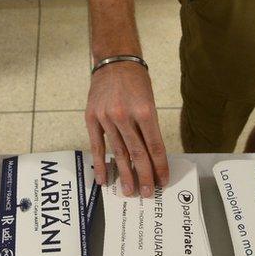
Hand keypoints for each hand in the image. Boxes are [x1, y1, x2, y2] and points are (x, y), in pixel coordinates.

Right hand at [85, 61, 168, 196]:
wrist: (114, 62)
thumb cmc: (136, 82)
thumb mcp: (150, 102)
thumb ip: (149, 129)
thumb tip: (151, 157)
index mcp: (145, 111)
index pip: (155, 146)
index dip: (160, 167)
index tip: (162, 182)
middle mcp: (125, 115)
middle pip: (137, 153)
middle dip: (144, 176)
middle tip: (147, 194)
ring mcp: (106, 118)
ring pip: (118, 153)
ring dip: (124, 175)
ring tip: (129, 191)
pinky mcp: (91, 118)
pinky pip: (97, 146)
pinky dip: (101, 164)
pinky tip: (104, 180)